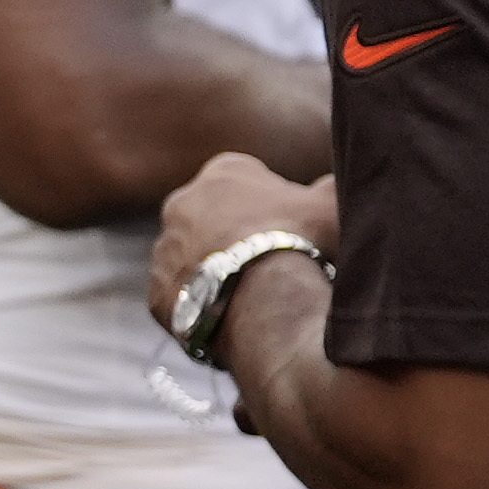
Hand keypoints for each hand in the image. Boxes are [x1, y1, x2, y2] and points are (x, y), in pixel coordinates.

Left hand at [148, 156, 338, 336]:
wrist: (264, 296)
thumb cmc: (304, 239)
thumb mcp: (331, 203)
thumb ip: (331, 186)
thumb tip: (331, 185)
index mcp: (223, 172)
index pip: (245, 179)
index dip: (271, 203)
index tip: (290, 225)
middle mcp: (180, 205)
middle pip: (211, 217)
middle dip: (235, 234)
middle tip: (269, 260)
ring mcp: (163, 251)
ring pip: (191, 258)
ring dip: (214, 270)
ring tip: (251, 293)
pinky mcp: (156, 294)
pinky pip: (182, 298)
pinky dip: (202, 306)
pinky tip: (230, 317)